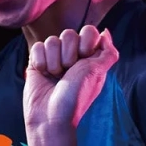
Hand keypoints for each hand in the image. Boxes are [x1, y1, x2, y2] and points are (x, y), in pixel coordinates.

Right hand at [23, 26, 118, 144]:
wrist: (52, 115)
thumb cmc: (76, 97)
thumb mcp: (98, 73)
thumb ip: (108, 52)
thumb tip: (105, 33)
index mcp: (88, 56)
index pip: (88, 31)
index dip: (86, 43)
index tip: (85, 59)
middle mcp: (71, 54)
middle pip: (68, 34)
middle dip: (69, 55)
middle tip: (69, 72)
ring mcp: (54, 57)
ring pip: (52, 40)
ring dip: (55, 62)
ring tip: (56, 77)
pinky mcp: (37, 61)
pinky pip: (38, 47)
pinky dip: (41, 62)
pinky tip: (44, 74)